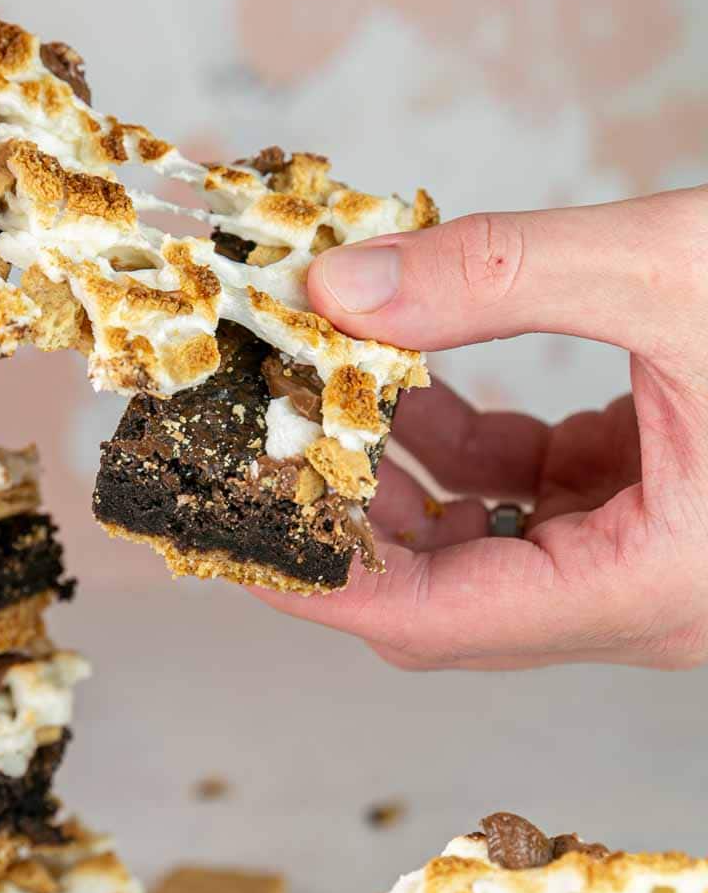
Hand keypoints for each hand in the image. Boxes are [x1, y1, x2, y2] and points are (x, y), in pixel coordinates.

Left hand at [254, 187, 707, 669]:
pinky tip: (407, 382)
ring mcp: (638, 560)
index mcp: (648, 586)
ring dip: (393, 474)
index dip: (315, 578)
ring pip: (474, 550)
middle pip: (441, 595)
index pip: (434, 620)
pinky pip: (519, 501)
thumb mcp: (670, 272)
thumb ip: (500, 279)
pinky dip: (455, 448)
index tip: (228, 524)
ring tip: (320, 393)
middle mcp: (639, 599)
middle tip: (257, 437)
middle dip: (341, 514)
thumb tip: (343, 289)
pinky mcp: (641, 512)